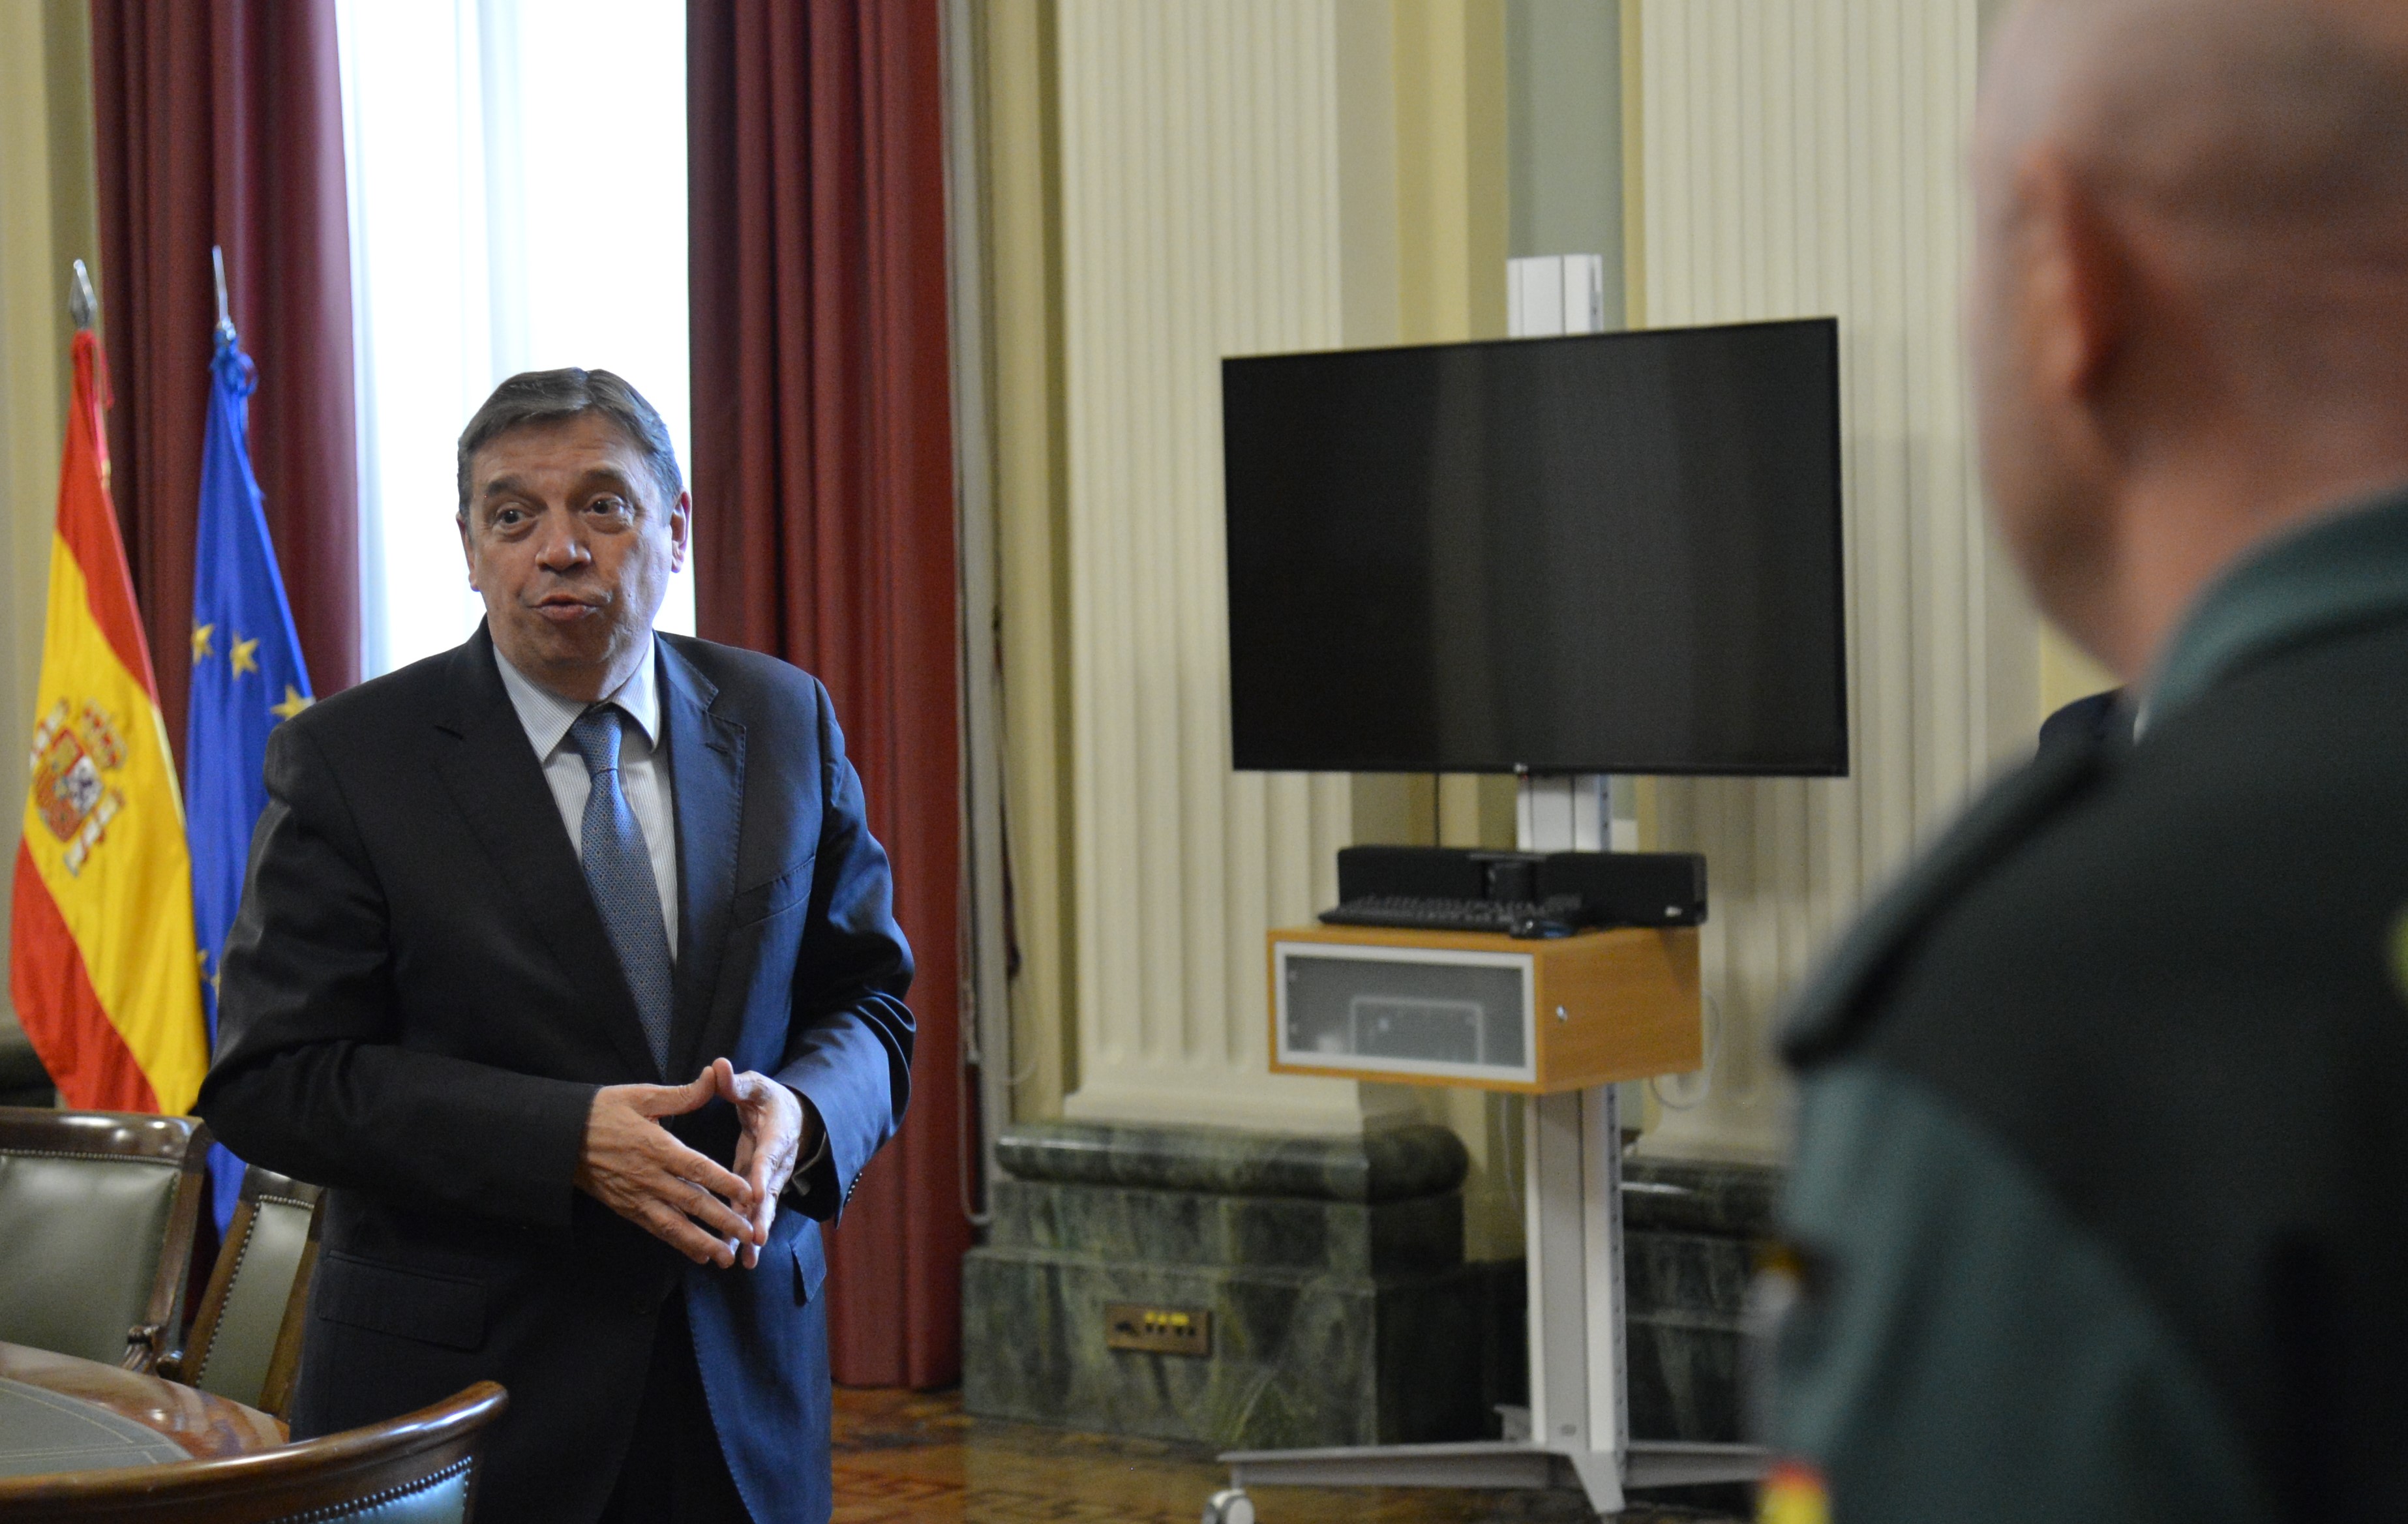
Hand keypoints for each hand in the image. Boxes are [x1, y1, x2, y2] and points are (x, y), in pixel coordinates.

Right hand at [575, 1070, 755, 1267]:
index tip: (748, 1193)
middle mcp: (649, 1176)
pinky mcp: (626, 1208)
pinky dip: (677, 1243)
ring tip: (726, 1257)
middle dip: (722, 1220)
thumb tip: (713, 1075)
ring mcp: (637, 1196)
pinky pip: (656, 1229)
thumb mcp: (641, 1095)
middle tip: (748, 1234)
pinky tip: (698, 1254)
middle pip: (691, 1202)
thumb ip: (682, 1094)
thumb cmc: (603, 1111)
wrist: (559, 1137)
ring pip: (674, 1225)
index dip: (724, 1182)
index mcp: (657, 1147)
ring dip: (701, 1242)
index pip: (697, 1168)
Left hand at [709, 1057, 813, 1268]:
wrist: (791, 1118)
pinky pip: (754, 1214)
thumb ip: (737, 1082)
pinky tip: (743, 1258)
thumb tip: (718, 1066)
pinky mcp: (759, 1192)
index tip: (755, 1191)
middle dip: (763, 1214)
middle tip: (757, 1234)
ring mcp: (769, 1181)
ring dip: (754, 1233)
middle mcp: (777, 1163)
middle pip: (770, 1191)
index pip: (768, 1155)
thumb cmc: (769, 1100)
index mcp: (777, 1135)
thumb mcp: (755, 1087)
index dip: (761, 1173)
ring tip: (747, 1257)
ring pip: (763, 1209)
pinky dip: (748, 1236)